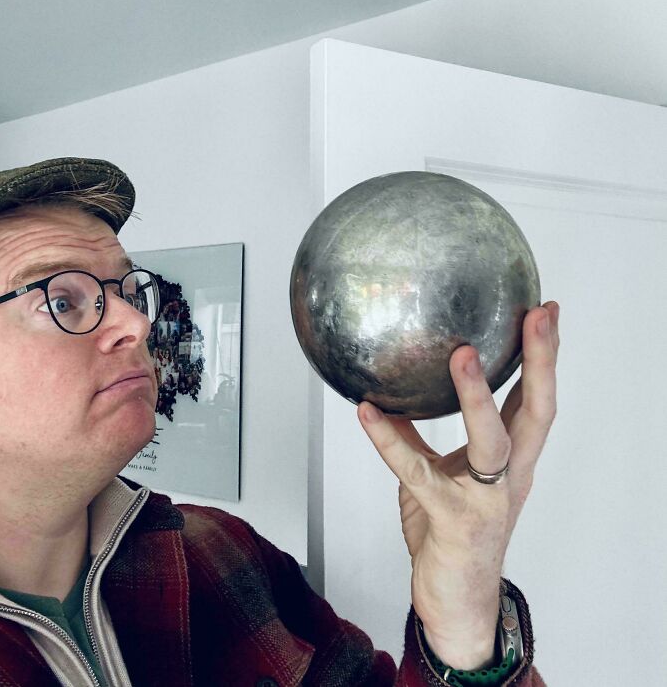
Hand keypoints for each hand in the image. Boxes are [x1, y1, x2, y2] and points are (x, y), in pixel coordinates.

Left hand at [357, 301, 558, 670]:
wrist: (456, 602)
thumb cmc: (452, 531)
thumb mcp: (440, 473)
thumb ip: (420, 434)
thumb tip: (387, 391)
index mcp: (512, 460)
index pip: (535, 398)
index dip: (543, 355)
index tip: (546, 311)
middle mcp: (510, 475)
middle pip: (537, 411)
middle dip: (541, 361)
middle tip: (538, 316)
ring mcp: (486, 499)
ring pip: (491, 441)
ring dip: (477, 396)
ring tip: (462, 353)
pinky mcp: (452, 520)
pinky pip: (417, 473)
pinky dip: (389, 440)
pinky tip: (366, 411)